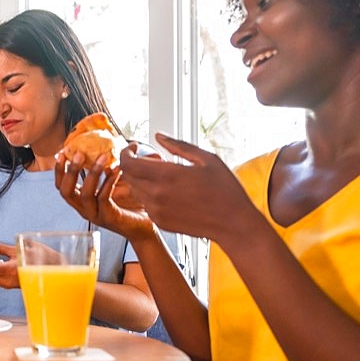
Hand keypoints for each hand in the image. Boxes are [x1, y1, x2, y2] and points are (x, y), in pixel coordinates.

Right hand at [55, 147, 153, 240]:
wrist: (144, 228)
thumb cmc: (129, 207)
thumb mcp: (112, 187)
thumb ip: (104, 174)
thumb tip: (102, 152)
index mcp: (81, 202)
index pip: (61, 187)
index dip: (59, 170)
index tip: (62, 153)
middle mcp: (84, 210)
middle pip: (66, 192)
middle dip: (71, 171)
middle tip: (79, 154)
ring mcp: (95, 215)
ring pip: (86, 194)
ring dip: (93, 173)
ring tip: (103, 157)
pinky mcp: (109, 218)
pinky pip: (103, 197)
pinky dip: (109, 181)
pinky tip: (117, 169)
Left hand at [119, 132, 258, 245]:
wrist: (234, 224)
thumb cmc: (225, 191)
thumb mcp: (207, 159)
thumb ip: (178, 146)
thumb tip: (158, 136)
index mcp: (167, 175)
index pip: (128, 163)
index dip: (125, 153)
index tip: (132, 148)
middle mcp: (157, 194)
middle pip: (128, 176)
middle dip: (133, 165)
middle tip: (149, 160)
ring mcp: (157, 210)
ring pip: (135, 190)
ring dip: (141, 180)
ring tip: (161, 176)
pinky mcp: (160, 222)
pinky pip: (145, 204)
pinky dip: (149, 195)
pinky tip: (168, 192)